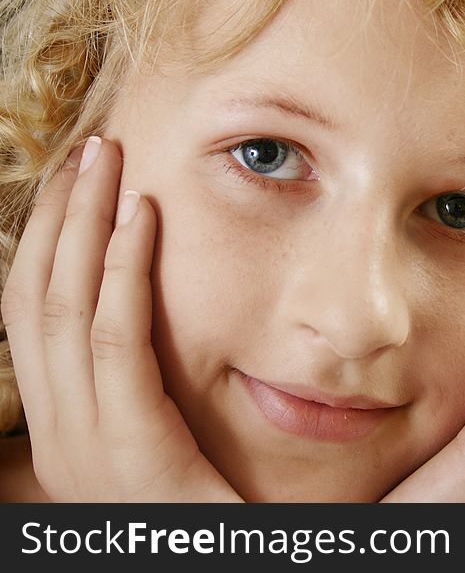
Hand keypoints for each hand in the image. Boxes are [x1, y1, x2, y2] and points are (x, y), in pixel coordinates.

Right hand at [0, 137, 239, 501]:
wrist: (221, 568)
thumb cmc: (201, 513)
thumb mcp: (151, 447)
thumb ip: (129, 394)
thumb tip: (123, 333)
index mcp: (59, 428)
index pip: (28, 315)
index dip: (44, 240)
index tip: (74, 181)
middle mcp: (56, 432)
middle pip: (33, 297)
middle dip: (58, 215)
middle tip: (91, 149)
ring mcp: (85, 444)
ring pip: (62, 307)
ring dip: (83, 222)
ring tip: (107, 158)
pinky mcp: (131, 449)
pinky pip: (116, 341)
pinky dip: (122, 272)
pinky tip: (144, 217)